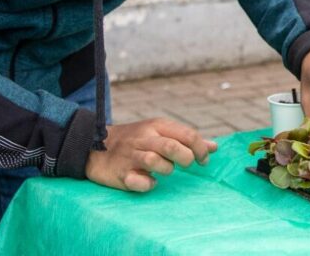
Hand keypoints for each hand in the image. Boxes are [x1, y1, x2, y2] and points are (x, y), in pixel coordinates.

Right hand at [85, 118, 216, 191]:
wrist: (94, 146)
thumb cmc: (137, 140)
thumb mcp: (160, 132)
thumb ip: (187, 140)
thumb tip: (214, 147)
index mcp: (157, 126)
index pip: (187, 134)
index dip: (201, 149)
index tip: (203, 161)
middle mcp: (144, 138)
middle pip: (173, 147)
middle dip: (187, 159)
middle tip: (187, 165)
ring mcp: (131, 156)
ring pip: (156, 162)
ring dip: (167, 169)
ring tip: (165, 170)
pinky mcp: (120, 174)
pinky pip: (138, 182)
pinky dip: (148, 184)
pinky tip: (149, 182)